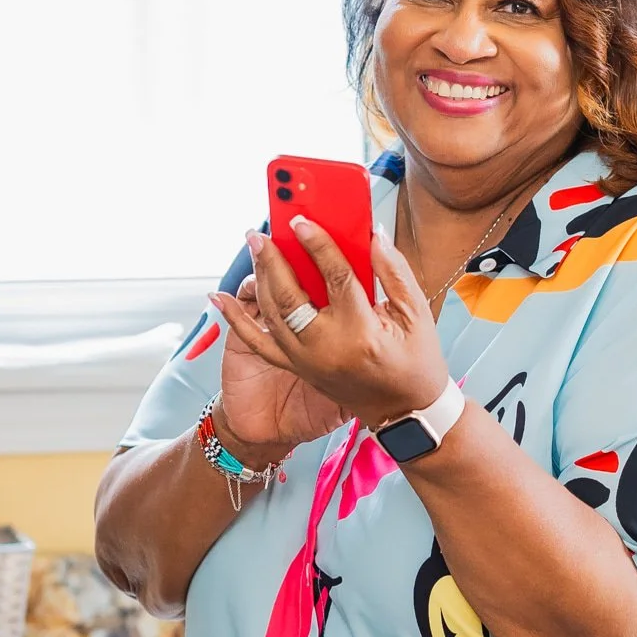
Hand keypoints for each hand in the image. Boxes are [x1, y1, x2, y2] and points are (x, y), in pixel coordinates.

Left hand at [208, 220, 448, 431]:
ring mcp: (307, 362)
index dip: (318, 245)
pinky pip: (258, 342)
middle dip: (273, 260)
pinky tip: (219, 298)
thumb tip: (373, 235)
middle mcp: (327, 349)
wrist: (405, 414)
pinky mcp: (298, 368)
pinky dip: (235, 319)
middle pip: (291, 296)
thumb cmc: (417, 364)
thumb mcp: (417, 315)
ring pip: (272, 314)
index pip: (335, 277)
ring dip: (259, 279)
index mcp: (361, 332)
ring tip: (255, 250)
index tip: (302, 222)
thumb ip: (394, 271)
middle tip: (261, 234)